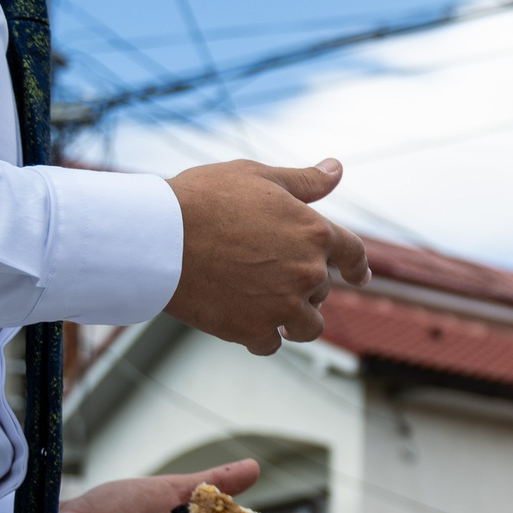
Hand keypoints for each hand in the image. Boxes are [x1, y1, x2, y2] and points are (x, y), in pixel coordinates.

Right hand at [166, 159, 369, 354]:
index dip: (357, 266)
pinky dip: (259, 336)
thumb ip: (303, 181)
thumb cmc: (202, 198)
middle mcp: (308, 272)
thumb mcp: (256, 177)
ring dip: (294, 320)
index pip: (353, 253)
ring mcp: (283, 304)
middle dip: (304, 285)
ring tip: (272, 311)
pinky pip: (270, 344)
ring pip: (307, 326)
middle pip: (322, 290)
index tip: (357, 276)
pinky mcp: (252, 329)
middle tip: (269, 275)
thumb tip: (336, 168)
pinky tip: (244, 324)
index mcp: (316, 232)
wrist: (155, 236)